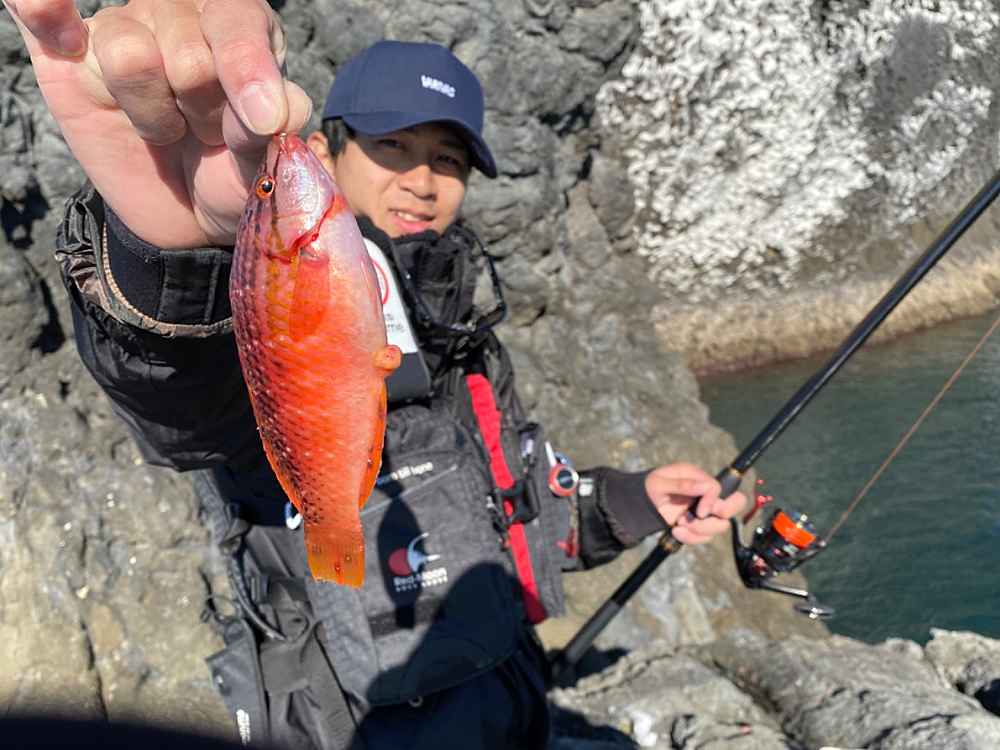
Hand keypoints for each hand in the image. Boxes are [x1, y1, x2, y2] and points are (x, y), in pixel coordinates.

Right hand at [4, 0, 312, 247]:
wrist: (187, 212)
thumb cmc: (231, 173)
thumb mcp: (262, 163)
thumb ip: (266, 134)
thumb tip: (272, 109)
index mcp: (239, 23)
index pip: (236, 24)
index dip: (247, 71)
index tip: (262, 121)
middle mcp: (180, 12)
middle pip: (188, 53)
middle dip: (203, 113)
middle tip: (206, 134)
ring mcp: (121, 28)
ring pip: (129, 53)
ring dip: (153, 115)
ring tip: (168, 129)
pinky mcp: (64, 53)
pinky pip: (37, 10)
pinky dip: (42, 9)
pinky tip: (62, 31)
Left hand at [644, 463, 746, 544]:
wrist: (640, 504)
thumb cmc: (650, 487)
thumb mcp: (659, 482)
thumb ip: (682, 484)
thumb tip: (705, 486)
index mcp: (698, 478)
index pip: (718, 489)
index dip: (712, 501)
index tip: (699, 512)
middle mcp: (706, 495)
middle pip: (735, 504)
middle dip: (723, 515)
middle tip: (700, 518)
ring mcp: (704, 512)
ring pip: (721, 525)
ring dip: (702, 530)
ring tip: (680, 525)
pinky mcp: (698, 526)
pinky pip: (706, 537)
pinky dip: (692, 538)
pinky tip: (676, 532)